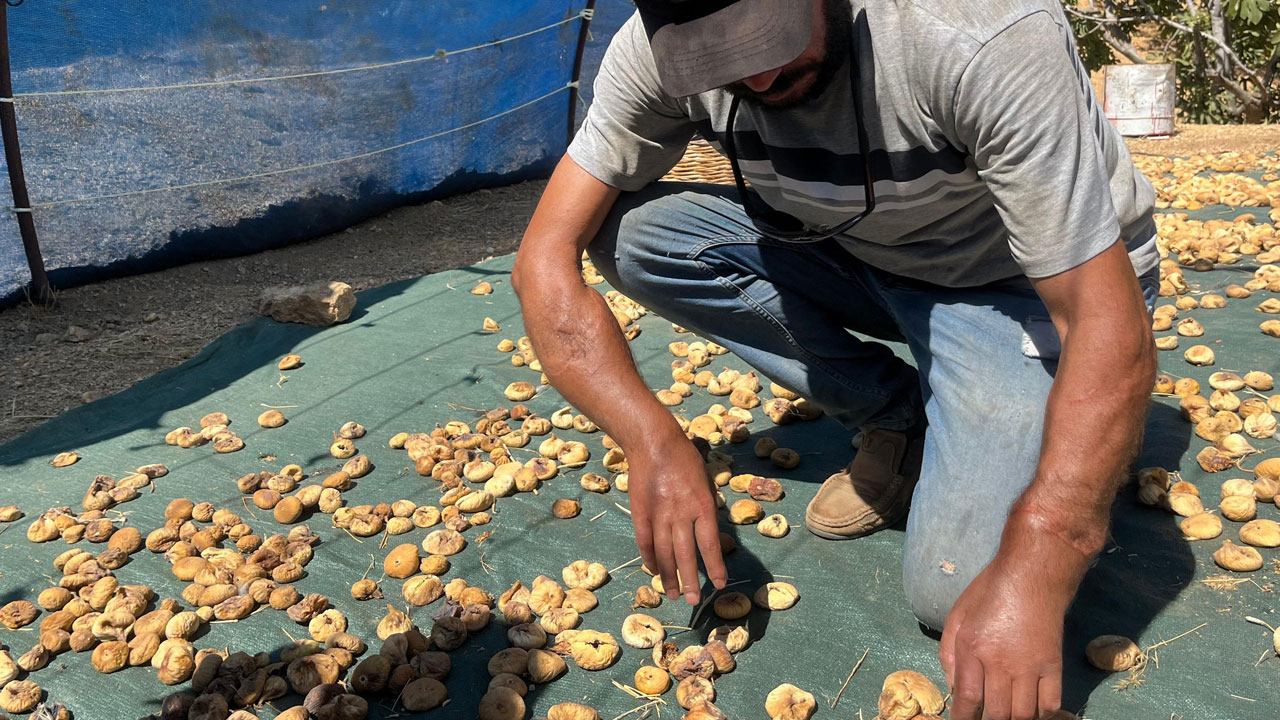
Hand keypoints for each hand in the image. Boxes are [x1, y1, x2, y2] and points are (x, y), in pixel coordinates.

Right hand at [627, 434, 727, 604]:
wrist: (653, 442)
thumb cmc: (685, 458)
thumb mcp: (705, 481)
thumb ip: (706, 509)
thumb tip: (707, 534)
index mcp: (702, 505)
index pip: (710, 544)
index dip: (715, 567)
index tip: (720, 584)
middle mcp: (681, 513)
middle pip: (686, 555)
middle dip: (690, 580)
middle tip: (692, 601)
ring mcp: (659, 515)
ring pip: (664, 553)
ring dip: (669, 576)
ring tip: (671, 594)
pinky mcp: (640, 513)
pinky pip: (645, 542)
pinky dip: (650, 559)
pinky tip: (654, 571)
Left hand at [939, 555, 1068, 719]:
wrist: (1032, 575)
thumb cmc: (989, 592)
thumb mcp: (957, 616)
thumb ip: (949, 654)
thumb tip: (953, 687)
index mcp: (973, 648)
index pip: (968, 699)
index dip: (963, 719)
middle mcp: (1002, 662)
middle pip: (997, 713)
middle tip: (984, 717)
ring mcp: (1031, 667)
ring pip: (1024, 715)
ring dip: (1012, 719)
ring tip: (1005, 714)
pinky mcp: (1054, 666)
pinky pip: (1050, 704)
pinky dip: (1040, 714)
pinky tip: (1030, 710)